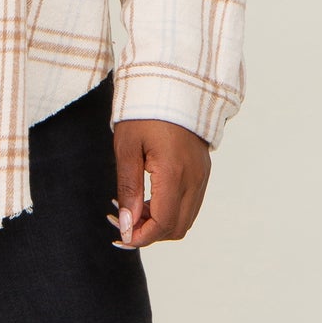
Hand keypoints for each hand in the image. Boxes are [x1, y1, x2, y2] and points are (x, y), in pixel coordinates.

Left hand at [110, 118, 211, 247]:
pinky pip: (189, 204)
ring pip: (185, 219)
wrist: (172, 85)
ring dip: (159, 223)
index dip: (140, 237)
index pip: (163, 223)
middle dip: (149, 234)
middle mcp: (194, 178)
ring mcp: (202, 176)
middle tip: (121, 222)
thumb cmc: (144, 112)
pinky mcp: (202, 171)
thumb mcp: (127, 148)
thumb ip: (128, 189)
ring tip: (131, 209)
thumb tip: (127, 225)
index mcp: (175, 172)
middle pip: (177, 228)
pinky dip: (169, 210)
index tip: (119, 236)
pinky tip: (147, 199)